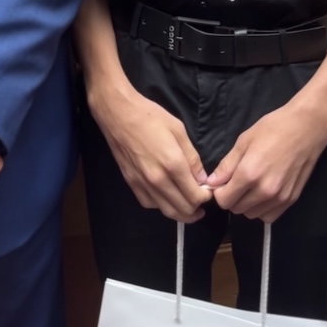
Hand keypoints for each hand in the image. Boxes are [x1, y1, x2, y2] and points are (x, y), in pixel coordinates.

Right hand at [92, 85, 211, 221]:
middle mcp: (158, 179)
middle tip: (201, 200)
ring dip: (180, 212)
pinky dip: (161, 205)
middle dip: (196, 209)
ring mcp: (142, 183)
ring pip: (166, 211)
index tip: (208, 191)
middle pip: (183, 209)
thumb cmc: (150, 117)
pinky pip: (149, 204)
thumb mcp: (178, 130)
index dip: (206, 197)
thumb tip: (202, 178)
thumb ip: (192, 157)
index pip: (195, 196)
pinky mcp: (131, 183)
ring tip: (188, 205)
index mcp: (173, 164)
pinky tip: (166, 197)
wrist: (118, 114)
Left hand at [206, 102, 326, 222]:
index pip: (224, 200)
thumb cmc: (273, 128)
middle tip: (235, 182)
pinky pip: (269, 216)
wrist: (306, 128)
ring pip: (252, 215)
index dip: (219, 192)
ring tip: (250, 186)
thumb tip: (211, 182)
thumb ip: (227, 165)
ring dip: (246, 204)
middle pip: (237, 209)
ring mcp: (279, 198)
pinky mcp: (291, 200)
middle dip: (231, 198)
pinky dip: (262, 209)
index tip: (221, 183)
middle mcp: (264, 191)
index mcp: (249, 174)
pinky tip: (263, 193)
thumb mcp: (244, 141)